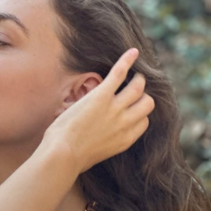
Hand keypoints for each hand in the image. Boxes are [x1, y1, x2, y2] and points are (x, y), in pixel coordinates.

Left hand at [41, 49, 153, 173]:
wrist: (63, 155)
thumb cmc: (72, 158)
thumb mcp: (98, 152)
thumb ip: (106, 141)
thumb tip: (100, 134)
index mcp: (125, 139)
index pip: (144, 121)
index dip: (139, 113)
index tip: (132, 108)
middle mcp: (125, 123)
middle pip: (147, 103)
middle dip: (143, 95)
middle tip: (134, 88)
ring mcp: (115, 109)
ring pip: (138, 87)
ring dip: (137, 78)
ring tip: (133, 74)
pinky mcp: (101, 96)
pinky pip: (119, 74)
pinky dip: (127, 61)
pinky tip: (132, 51)